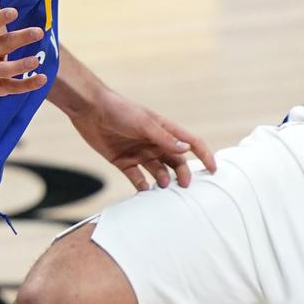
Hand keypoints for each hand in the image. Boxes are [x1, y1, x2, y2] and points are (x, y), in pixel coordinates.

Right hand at [0, 0, 46, 95]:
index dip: (1, 17)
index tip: (14, 11)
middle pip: (2, 45)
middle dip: (20, 38)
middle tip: (39, 31)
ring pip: (4, 70)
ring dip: (19, 65)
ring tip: (36, 60)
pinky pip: (12, 87)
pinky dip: (26, 85)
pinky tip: (42, 78)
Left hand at [69, 90, 217, 190]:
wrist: (90, 110)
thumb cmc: (120, 110)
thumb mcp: (144, 124)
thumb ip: (165, 138)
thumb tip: (187, 149)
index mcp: (164, 130)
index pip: (190, 143)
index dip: (204, 155)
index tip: (213, 170)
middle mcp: (154, 142)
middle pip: (176, 161)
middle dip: (183, 174)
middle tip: (184, 186)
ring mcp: (140, 152)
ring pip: (158, 171)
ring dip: (163, 181)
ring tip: (163, 189)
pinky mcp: (123, 161)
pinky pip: (137, 178)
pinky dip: (142, 187)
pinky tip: (145, 193)